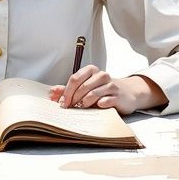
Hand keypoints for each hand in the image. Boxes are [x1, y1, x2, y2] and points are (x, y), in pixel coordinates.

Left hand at [48, 65, 167, 115]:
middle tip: (69, 108)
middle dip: (73, 99)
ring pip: (93, 93)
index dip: (66, 92)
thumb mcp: (85, 88)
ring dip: (84, 102)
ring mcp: (111, 85)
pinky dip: (99, 104)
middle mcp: (101, 75)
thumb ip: (68, 90)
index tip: (62, 103)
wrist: (127, 94)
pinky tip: (97, 107)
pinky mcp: (118, 96)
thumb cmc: (102, 90)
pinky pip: (106, 100)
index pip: (75, 78)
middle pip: (82, 86)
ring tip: (81, 108)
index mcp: (91, 70)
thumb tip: (51, 93)